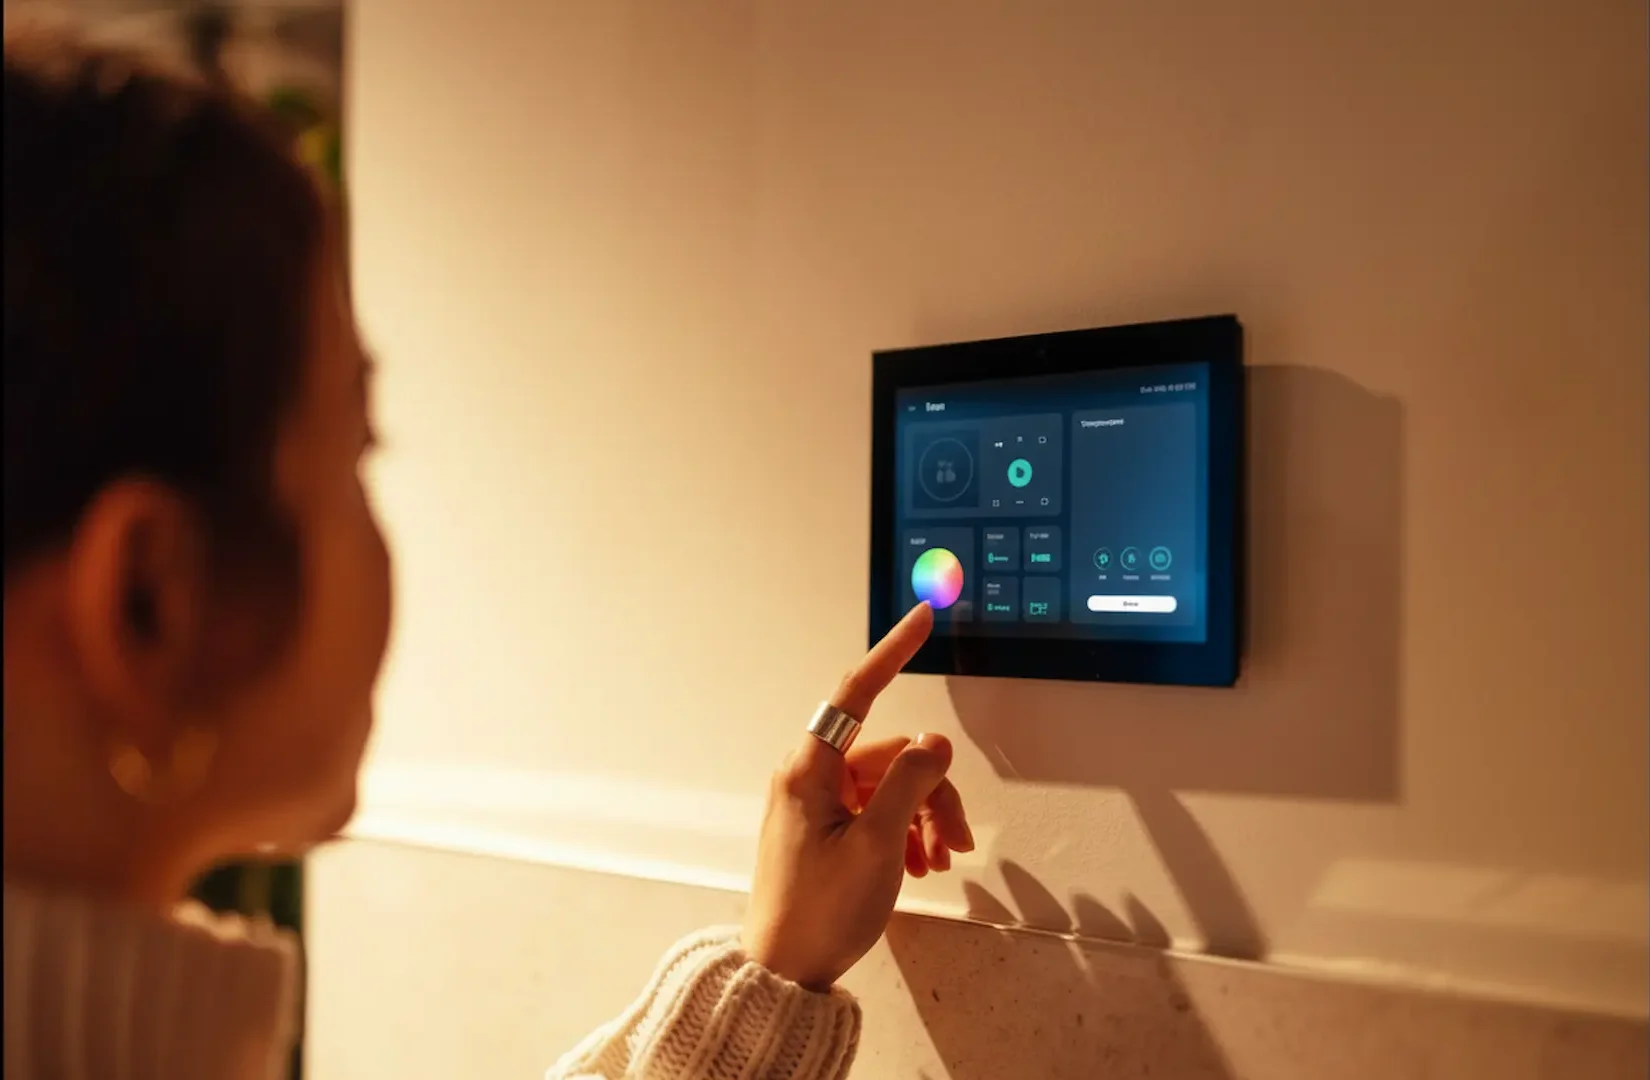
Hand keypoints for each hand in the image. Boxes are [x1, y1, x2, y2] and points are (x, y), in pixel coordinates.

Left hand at [741, 603, 973, 988]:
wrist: (783, 972)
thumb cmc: (819, 913)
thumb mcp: (877, 846)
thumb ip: (910, 784)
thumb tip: (933, 742)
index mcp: (811, 770)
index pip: (856, 692)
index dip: (892, 652)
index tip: (921, 618)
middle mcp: (811, 778)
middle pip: (891, 756)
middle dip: (932, 792)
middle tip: (957, 844)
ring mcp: (817, 805)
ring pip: (891, 787)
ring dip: (923, 819)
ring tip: (937, 864)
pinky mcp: (825, 830)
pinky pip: (877, 812)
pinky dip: (905, 833)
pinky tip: (918, 868)